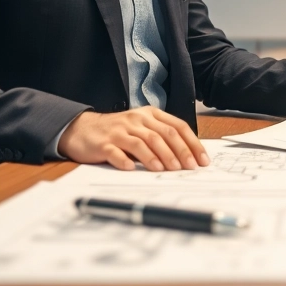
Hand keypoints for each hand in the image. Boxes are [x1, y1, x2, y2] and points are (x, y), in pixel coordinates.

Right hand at [58, 107, 209, 170]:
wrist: (82, 129)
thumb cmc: (118, 132)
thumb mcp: (142, 128)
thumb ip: (162, 137)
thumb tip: (189, 156)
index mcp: (150, 115)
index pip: (177, 126)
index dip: (192, 143)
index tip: (202, 160)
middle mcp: (136, 120)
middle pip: (163, 134)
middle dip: (179, 152)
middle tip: (188, 167)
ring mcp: (120, 131)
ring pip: (143, 142)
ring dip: (157, 157)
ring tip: (166, 170)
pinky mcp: (104, 143)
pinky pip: (116, 152)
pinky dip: (125, 161)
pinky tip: (133, 169)